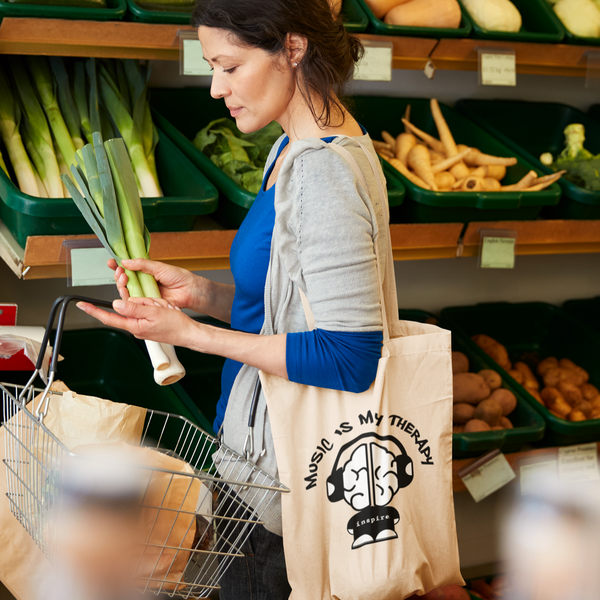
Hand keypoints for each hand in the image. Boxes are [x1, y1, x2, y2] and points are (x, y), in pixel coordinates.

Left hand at [76, 297, 201, 347]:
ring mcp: (143, 325)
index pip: (110, 317)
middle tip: (156, 305)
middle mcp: (135, 326)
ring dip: (152, 303)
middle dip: (143, 301)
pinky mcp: (149, 322)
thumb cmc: (175, 325)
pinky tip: (165, 309)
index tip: (82, 305)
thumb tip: (117, 304)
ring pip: (140, 305)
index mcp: (134, 325)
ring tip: (164, 308)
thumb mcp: (154, 312)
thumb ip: (134, 308)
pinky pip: (148, 308)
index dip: (94, 311)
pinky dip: (156, 306)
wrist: (189, 332)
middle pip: (129, 306)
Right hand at [108, 258, 212, 312]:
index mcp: (146, 272)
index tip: (111, 262)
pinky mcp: (148, 304)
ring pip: (127, 292)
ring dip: (121, 285)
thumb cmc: (179, 277)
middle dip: (119, 276)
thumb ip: (142, 264)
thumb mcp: (159, 267)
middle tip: (120, 272)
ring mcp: (145, 294)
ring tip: (124, 278)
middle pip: (124, 282)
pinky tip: (127, 291)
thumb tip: (126, 261)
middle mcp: (143, 283)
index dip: (118, 266)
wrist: (189, 290)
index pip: (128, 269)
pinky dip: (128, 297)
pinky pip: (134, 302)